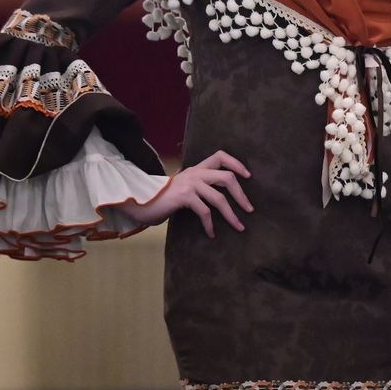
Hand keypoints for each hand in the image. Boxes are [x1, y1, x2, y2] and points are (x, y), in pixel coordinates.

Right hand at [124, 150, 251, 236]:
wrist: (140, 202)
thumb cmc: (164, 199)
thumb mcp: (184, 187)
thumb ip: (200, 186)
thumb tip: (223, 198)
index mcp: (197, 169)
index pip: (220, 156)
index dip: (236, 163)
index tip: (248, 176)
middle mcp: (195, 173)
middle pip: (227, 177)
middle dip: (241, 195)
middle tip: (249, 209)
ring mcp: (190, 184)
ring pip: (219, 198)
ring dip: (231, 215)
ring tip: (239, 226)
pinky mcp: (184, 197)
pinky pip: (204, 211)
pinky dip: (210, 224)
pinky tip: (212, 233)